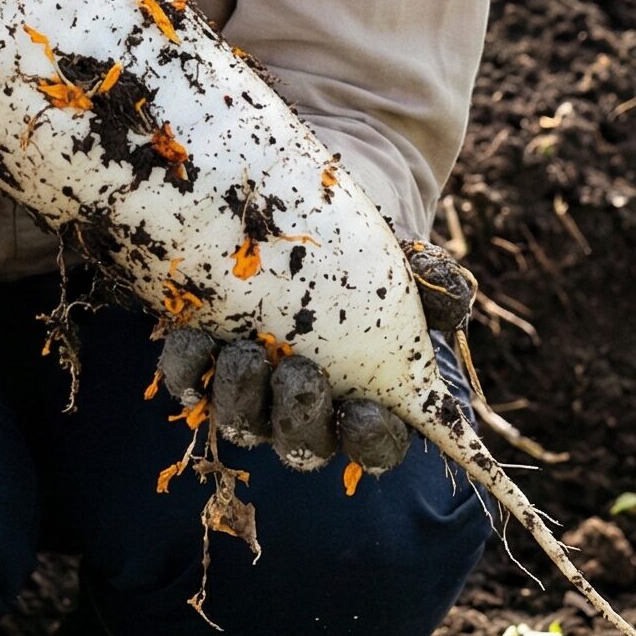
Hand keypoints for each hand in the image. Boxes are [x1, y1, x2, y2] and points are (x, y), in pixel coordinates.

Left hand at [151, 239, 477, 475]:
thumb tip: (448, 296)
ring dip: (239, 396)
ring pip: (240, 420)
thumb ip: (438, 286)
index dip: (369, 442)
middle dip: (297, 418)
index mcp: (367, 397)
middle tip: (297, 374)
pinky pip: (187, 378)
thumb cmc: (375, 238)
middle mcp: (304, 403)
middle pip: (299, 443)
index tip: (364, 411)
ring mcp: (250, 381)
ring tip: (241, 354)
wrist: (314, 189)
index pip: (375, 446)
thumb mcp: (410, 257)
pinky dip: (186, 365)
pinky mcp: (203, 347)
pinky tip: (191, 334)